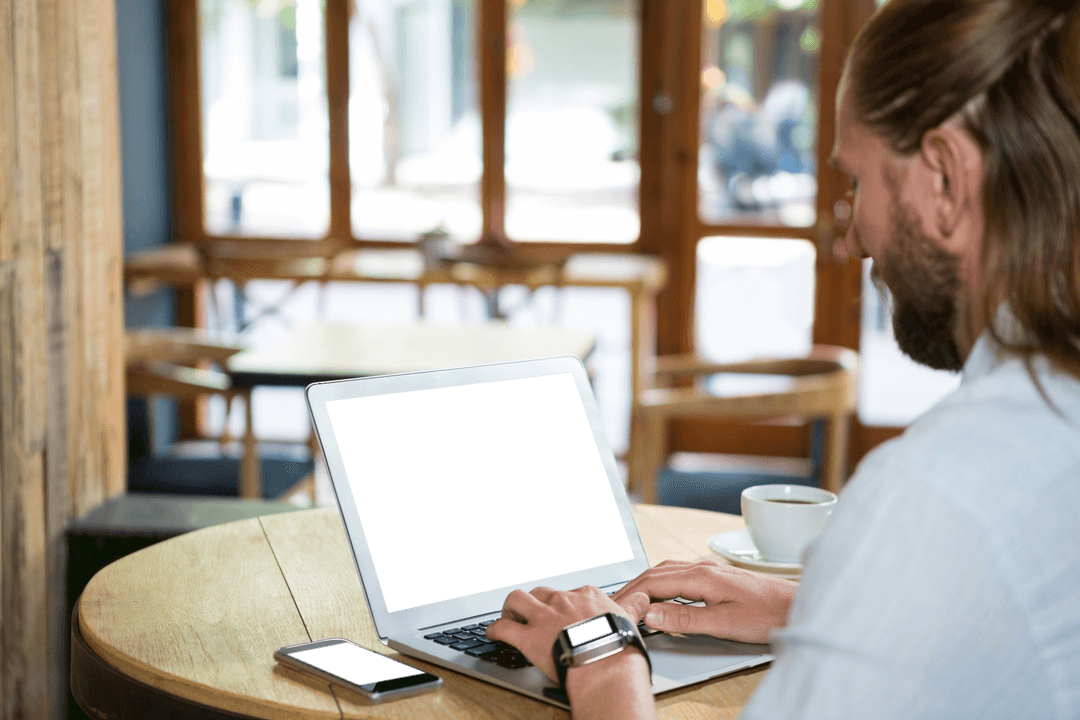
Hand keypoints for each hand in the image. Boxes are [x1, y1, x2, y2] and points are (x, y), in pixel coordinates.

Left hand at [486, 585, 651, 682]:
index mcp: (587, 596)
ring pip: (516, 600)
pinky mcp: (528, 637)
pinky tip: (493, 635)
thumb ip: (632, 607)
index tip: (561, 613)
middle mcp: (563, 600)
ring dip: (509, 609)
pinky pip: (503, 628)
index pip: (568, 593)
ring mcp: (544, 617)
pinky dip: (494, 630)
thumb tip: (644, 597)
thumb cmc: (619, 648)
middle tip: (531, 614)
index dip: (561, 604)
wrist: (607, 667)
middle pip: (540, 592)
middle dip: (533, 602)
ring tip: (508, 617)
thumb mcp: (630, 620)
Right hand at [611, 559, 796, 643]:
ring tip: (632, 598)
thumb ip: (685, 618)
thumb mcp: (723, 624)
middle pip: (657, 572)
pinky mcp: (716, 576)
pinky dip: (662, 582)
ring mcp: (709, 569)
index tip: (616, 607)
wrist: (795, 606)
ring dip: (647, 583)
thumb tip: (651, 614)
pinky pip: (679, 574)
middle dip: (633, 586)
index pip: (654, 582)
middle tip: (615, 603)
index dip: (631, 594)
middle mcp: (702, 567)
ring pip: (667, 570)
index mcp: (701, 576)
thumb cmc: (767, 614)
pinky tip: (661, 593)